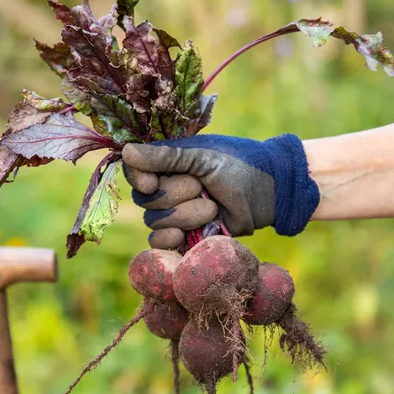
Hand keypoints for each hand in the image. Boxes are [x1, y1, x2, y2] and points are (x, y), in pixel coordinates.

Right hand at [122, 133, 319, 248]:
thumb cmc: (239, 166)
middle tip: (202, 187)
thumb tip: (125, 151)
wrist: (268, 194)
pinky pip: (159, 242)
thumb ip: (165, 157)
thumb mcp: (202, 157)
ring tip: (213, 208)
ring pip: (154, 221)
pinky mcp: (184, 235)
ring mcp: (174, 212)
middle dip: (176, 195)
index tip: (153, 183)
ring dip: (185, 216)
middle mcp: (165, 186)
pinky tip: (185, 234)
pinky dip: (169, 239)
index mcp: (167, 162)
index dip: (138, 179)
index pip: (133, 171)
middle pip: (144, 199)